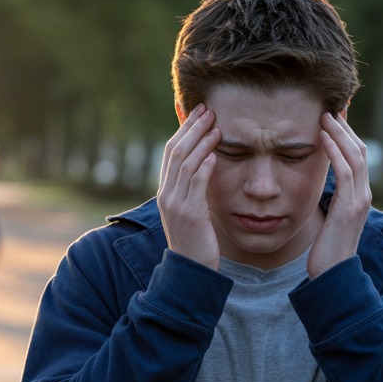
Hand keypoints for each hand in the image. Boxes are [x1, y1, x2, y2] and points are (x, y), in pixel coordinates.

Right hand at [158, 104, 222, 269]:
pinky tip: (216, 154)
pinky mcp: (190, 214)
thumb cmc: (195, 241)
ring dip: (202, 142)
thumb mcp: (192, 211)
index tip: (197, 112)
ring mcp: (176, 204)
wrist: (190, 271)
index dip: (183, 130)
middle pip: (175, 152)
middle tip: (208, 110)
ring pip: (185, 164)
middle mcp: (166, 195)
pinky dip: (205, 166)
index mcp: (166, 192)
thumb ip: (195, 189)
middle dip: (192, 128)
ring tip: (216, 126)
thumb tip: (207, 162)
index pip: (171, 152)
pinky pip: (196, 184)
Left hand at [308, 111, 371, 277]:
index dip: (346, 135)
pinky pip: (345, 173)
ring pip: (355, 156)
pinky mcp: (349, 208)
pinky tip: (324, 138)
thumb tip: (319, 189)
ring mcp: (359, 200)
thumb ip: (328, 202)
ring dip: (340, 134)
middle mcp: (363, 194)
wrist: (333, 276)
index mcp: (358, 195)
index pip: (356, 156)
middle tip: (332, 105)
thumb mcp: (328, 220)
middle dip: (346, 127)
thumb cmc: (326, 250)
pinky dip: (336, 152)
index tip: (333, 116)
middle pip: (359, 150)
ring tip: (326, 115)